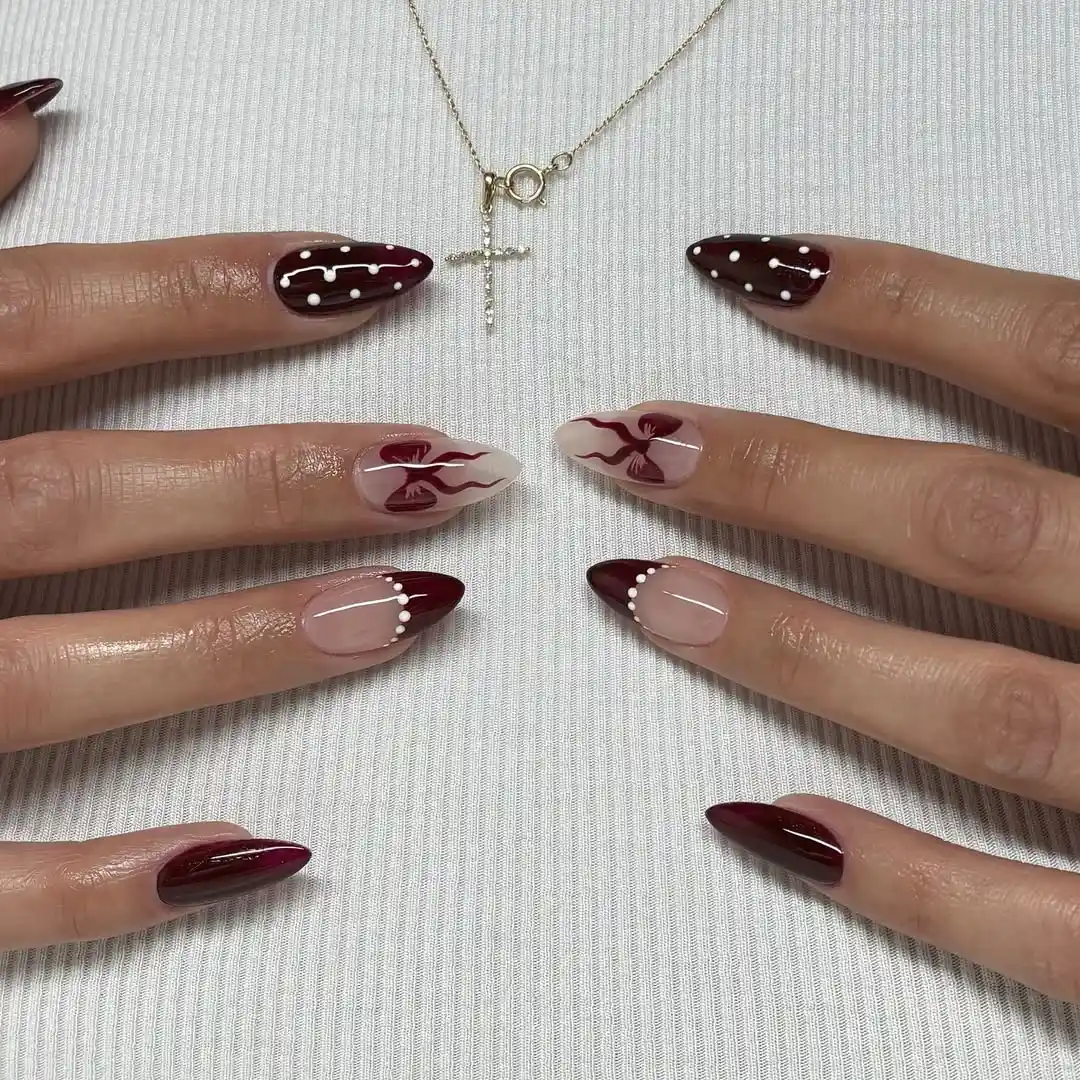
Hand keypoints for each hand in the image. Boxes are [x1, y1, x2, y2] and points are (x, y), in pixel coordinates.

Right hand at [0, 79, 518, 948]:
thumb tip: (22, 105)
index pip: (66, 311)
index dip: (228, 285)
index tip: (380, 273)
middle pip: (101, 492)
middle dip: (287, 475)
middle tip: (454, 467)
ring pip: (64, 669)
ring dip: (248, 643)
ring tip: (414, 608)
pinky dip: (112, 886)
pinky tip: (262, 855)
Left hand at [558, 231, 1079, 1001]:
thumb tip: (1037, 335)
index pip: (1062, 348)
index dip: (897, 300)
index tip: (745, 268)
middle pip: (974, 520)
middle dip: (782, 474)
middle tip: (622, 438)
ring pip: (980, 710)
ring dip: (790, 646)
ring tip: (640, 593)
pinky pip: (1044, 928)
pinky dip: (901, 882)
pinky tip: (759, 818)